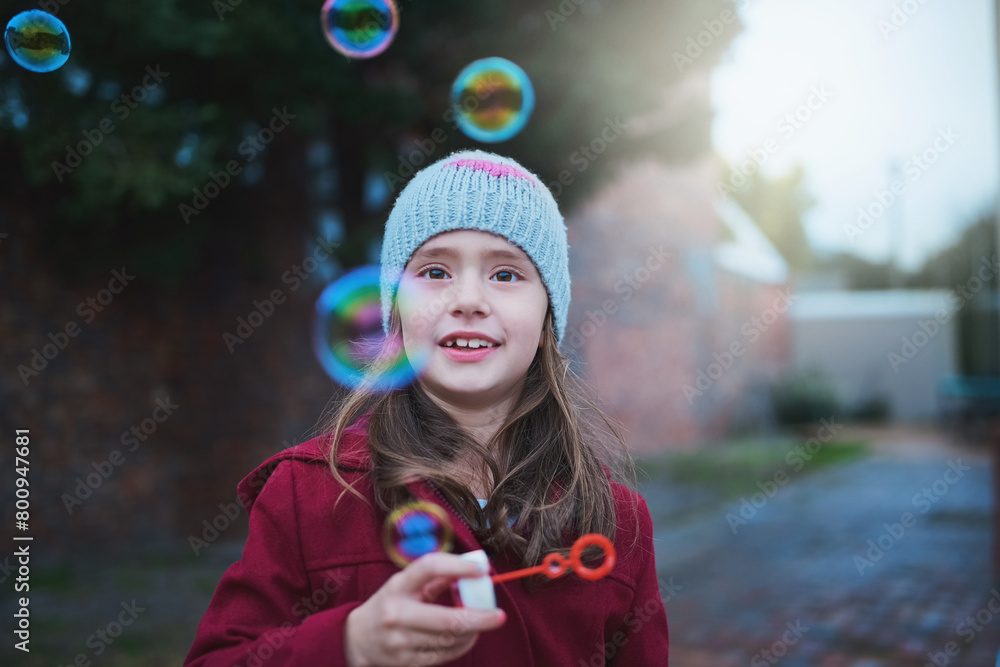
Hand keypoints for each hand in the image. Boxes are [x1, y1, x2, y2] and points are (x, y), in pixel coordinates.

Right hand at [344, 552, 506, 666]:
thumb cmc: (388, 605)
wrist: (355, 640)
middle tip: (499, 616)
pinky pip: (444, 655)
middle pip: (448, 619)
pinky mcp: (406, 661)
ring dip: (473, 632)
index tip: (482, 569)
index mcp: (397, 586)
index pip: (428, 567)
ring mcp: (401, 641)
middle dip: (480, 618)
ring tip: (482, 623)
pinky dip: (461, 645)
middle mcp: (397, 614)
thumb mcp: (404, 585)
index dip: (457, 566)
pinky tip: (467, 636)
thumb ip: (434, 577)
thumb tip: (470, 569)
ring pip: (450, 639)